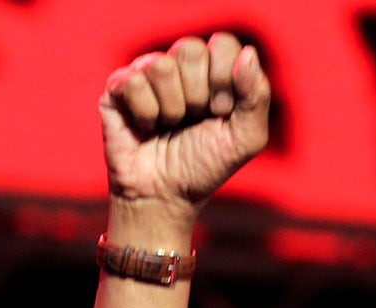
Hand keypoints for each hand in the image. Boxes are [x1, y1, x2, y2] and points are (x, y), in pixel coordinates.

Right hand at [100, 34, 270, 227]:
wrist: (165, 196)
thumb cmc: (205, 165)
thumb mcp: (246, 139)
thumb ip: (257, 96)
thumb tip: (248, 53)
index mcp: (212, 69)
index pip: (222, 44)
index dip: (224, 79)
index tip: (221, 112)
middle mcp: (179, 65)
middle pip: (190, 50)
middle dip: (197, 96)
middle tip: (193, 120)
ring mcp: (147, 73)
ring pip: (161, 66)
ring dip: (172, 109)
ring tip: (170, 126)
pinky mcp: (118, 87)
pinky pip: (134, 82)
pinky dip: (146, 114)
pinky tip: (146, 127)